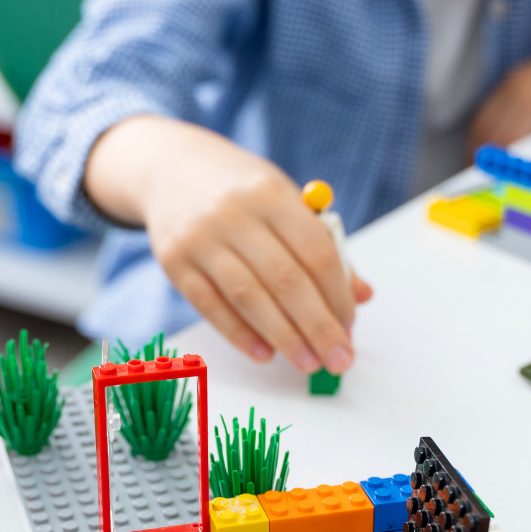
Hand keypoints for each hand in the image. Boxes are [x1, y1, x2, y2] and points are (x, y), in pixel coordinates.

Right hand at [86, 117, 372, 373]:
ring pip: (248, 297)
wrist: (169, 169)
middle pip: (285, 280)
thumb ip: (321, 245)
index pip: (315, 251)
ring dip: (283, 337)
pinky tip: (265, 354)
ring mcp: (200, 238)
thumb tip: (360, 296)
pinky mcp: (174, 262)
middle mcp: (234, 214)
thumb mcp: (283, 200)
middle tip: (339, 359)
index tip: (350, 326)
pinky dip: (240, 334)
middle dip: (317, 326)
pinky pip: (211, 306)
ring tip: (308, 363)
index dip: (337, 294)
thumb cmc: (240, 192)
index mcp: (271, 195)